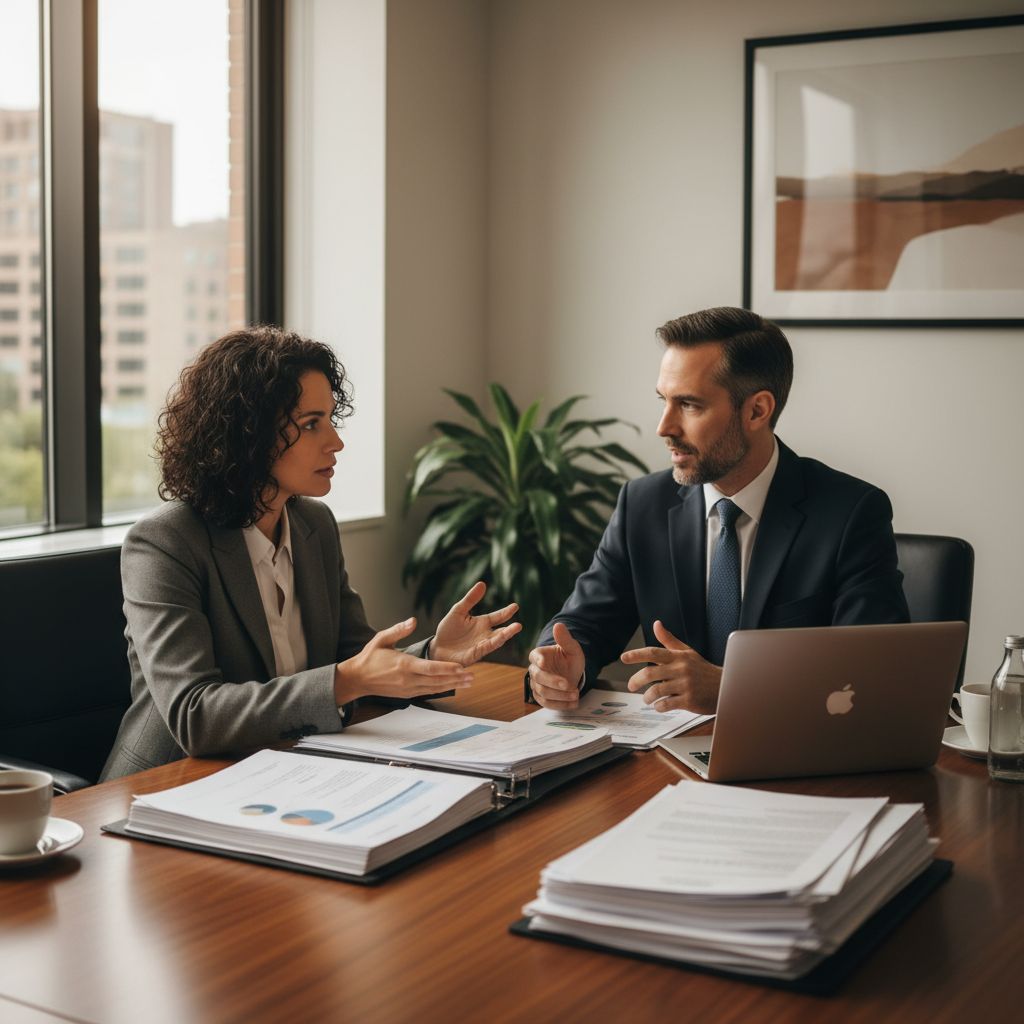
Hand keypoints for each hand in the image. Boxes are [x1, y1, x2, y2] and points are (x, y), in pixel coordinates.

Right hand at [334, 617, 473, 704]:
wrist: (357, 679)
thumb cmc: (369, 657)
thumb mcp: (381, 639)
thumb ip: (398, 629)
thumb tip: (413, 620)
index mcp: (403, 664)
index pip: (430, 668)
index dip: (447, 668)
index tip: (461, 667)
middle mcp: (407, 679)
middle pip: (437, 680)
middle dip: (456, 678)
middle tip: (473, 676)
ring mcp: (408, 689)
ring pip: (435, 688)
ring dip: (453, 685)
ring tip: (469, 682)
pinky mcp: (407, 694)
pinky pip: (428, 691)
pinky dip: (441, 688)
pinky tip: (453, 685)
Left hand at [430, 581, 521, 665]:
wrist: (437, 648)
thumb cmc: (448, 630)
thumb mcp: (458, 611)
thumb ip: (470, 599)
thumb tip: (482, 583)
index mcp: (482, 623)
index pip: (497, 617)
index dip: (506, 612)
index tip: (515, 606)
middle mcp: (484, 634)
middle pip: (501, 631)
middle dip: (510, 629)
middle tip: (519, 625)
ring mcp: (481, 645)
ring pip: (496, 641)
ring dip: (504, 637)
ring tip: (513, 631)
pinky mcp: (474, 654)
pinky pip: (485, 649)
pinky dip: (492, 644)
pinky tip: (499, 640)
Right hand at [527, 622, 584, 708]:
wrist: (572, 673)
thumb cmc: (569, 659)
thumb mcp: (572, 648)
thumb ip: (565, 639)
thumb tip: (558, 625)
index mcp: (538, 655)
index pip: (534, 657)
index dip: (538, 660)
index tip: (544, 663)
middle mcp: (535, 670)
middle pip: (538, 677)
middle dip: (554, 682)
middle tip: (569, 685)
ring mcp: (537, 685)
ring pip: (543, 692)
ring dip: (560, 696)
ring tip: (575, 694)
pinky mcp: (542, 697)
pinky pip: (547, 703)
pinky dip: (561, 705)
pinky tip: (573, 703)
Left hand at [621, 620, 721, 713]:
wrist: (726, 686)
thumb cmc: (703, 670)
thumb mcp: (687, 652)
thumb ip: (669, 640)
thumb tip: (656, 624)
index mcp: (678, 657)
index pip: (653, 652)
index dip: (636, 654)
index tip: (623, 658)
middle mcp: (681, 669)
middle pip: (650, 673)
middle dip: (636, 680)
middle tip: (631, 686)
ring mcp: (685, 685)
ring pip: (656, 690)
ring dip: (647, 697)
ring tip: (646, 699)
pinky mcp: (689, 700)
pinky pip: (667, 704)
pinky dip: (659, 706)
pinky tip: (659, 706)